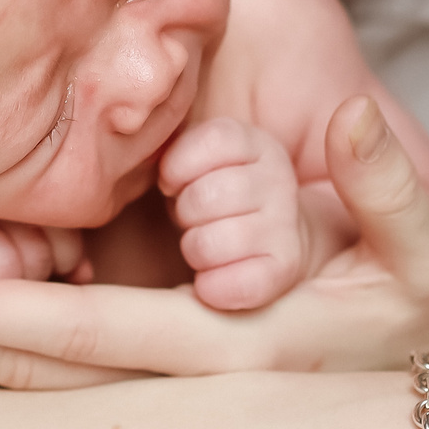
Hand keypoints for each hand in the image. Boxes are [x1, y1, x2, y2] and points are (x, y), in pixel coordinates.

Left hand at [0, 95, 428, 388]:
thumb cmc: (417, 322)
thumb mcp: (425, 252)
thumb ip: (385, 184)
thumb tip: (352, 115)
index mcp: (227, 354)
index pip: (88, 336)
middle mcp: (171, 394)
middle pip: (25, 373)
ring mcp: (147, 406)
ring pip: (15, 391)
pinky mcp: (134, 400)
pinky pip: (31, 391)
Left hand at [160, 118, 305, 311]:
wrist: (274, 241)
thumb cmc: (217, 198)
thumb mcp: (201, 161)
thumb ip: (176, 151)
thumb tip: (141, 160)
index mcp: (256, 145)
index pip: (212, 141)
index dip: (177, 167)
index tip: (174, 184)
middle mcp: (279, 179)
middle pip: (205, 196)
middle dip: (184, 213)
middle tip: (192, 220)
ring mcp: (286, 224)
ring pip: (212, 242)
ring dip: (194, 249)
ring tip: (203, 246)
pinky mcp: (285, 268)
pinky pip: (237, 284)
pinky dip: (212, 287)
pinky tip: (210, 280)